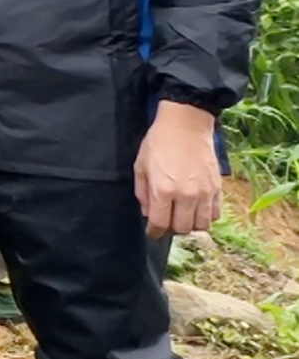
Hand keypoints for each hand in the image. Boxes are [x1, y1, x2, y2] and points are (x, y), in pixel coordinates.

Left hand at [135, 100, 221, 237]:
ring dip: (190, 224)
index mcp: (163, 190)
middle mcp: (186, 195)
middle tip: (166, 220)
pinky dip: (206, 217)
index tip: (152, 233)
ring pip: (200, 225)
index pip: (160, 224)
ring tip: (182, 215)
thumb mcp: (140, 166)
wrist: (186, 124)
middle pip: (182, 228)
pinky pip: (215, 214)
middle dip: (171, 228)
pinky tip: (196, 209)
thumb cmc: (159, 143)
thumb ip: (142, 193)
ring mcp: (205, 193)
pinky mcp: (217, 188)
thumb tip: (148, 213)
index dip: (154, 232)